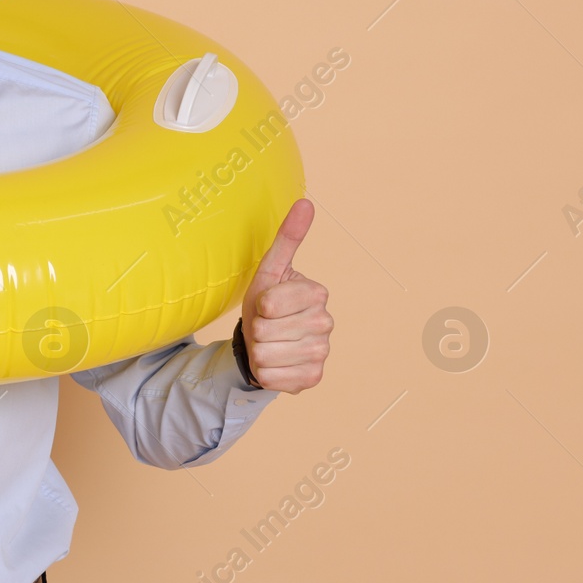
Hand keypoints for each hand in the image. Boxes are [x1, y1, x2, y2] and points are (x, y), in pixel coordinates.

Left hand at [239, 199, 331, 393]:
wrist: (265, 343)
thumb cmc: (266, 305)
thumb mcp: (270, 271)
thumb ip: (288, 239)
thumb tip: (306, 202)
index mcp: (317, 294)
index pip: (269, 303)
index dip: (259, 306)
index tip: (267, 305)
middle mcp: (326, 323)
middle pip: (265, 330)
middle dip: (256, 330)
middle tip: (266, 327)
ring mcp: (322, 353)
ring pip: (266, 355)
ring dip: (258, 351)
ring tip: (269, 344)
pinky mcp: (313, 379)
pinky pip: (271, 377)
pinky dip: (264, 373)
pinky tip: (275, 363)